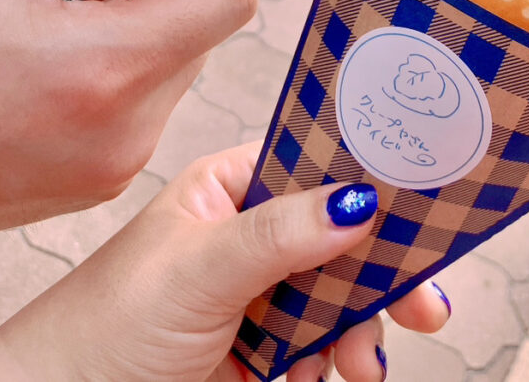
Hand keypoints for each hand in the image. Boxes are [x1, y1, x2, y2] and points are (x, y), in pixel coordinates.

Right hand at [0, 0, 257, 234]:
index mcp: (99, 69)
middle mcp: (123, 130)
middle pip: (206, 31)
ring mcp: (115, 167)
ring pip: (179, 70)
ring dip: (147, 36)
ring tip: (74, 20)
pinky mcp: (102, 184)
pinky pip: (146, 108)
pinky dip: (122, 77)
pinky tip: (62, 63)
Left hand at [0, 143, 450, 380]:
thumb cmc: (104, 330)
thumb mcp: (197, 271)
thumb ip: (278, 235)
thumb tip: (357, 201)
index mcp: (229, 190)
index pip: (315, 168)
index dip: (368, 185)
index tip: (419, 206)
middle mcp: (249, 235)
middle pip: (340, 239)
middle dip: (378, 275)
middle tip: (423, 304)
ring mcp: (259, 293)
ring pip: (338, 297)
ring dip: (356, 330)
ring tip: (357, 365)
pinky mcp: (263, 347)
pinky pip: (322, 345)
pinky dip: (328, 363)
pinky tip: (310, 376)